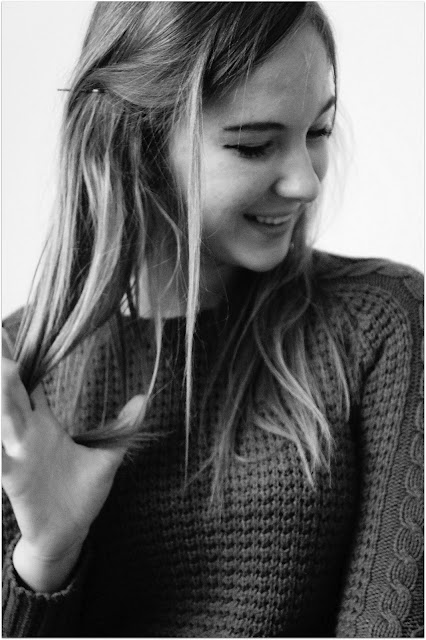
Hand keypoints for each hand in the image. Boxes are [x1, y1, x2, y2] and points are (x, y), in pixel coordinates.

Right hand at [2, 328, 143, 590]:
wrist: (69, 532)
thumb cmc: (82, 494)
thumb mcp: (108, 456)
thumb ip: (124, 426)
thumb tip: (145, 397)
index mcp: (42, 424)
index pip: (29, 383)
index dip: (20, 358)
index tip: (9, 329)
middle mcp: (25, 433)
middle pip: (11, 391)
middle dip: (4, 366)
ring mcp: (17, 453)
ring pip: (3, 417)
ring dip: (0, 395)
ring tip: (1, 367)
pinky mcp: (13, 477)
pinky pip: (1, 457)